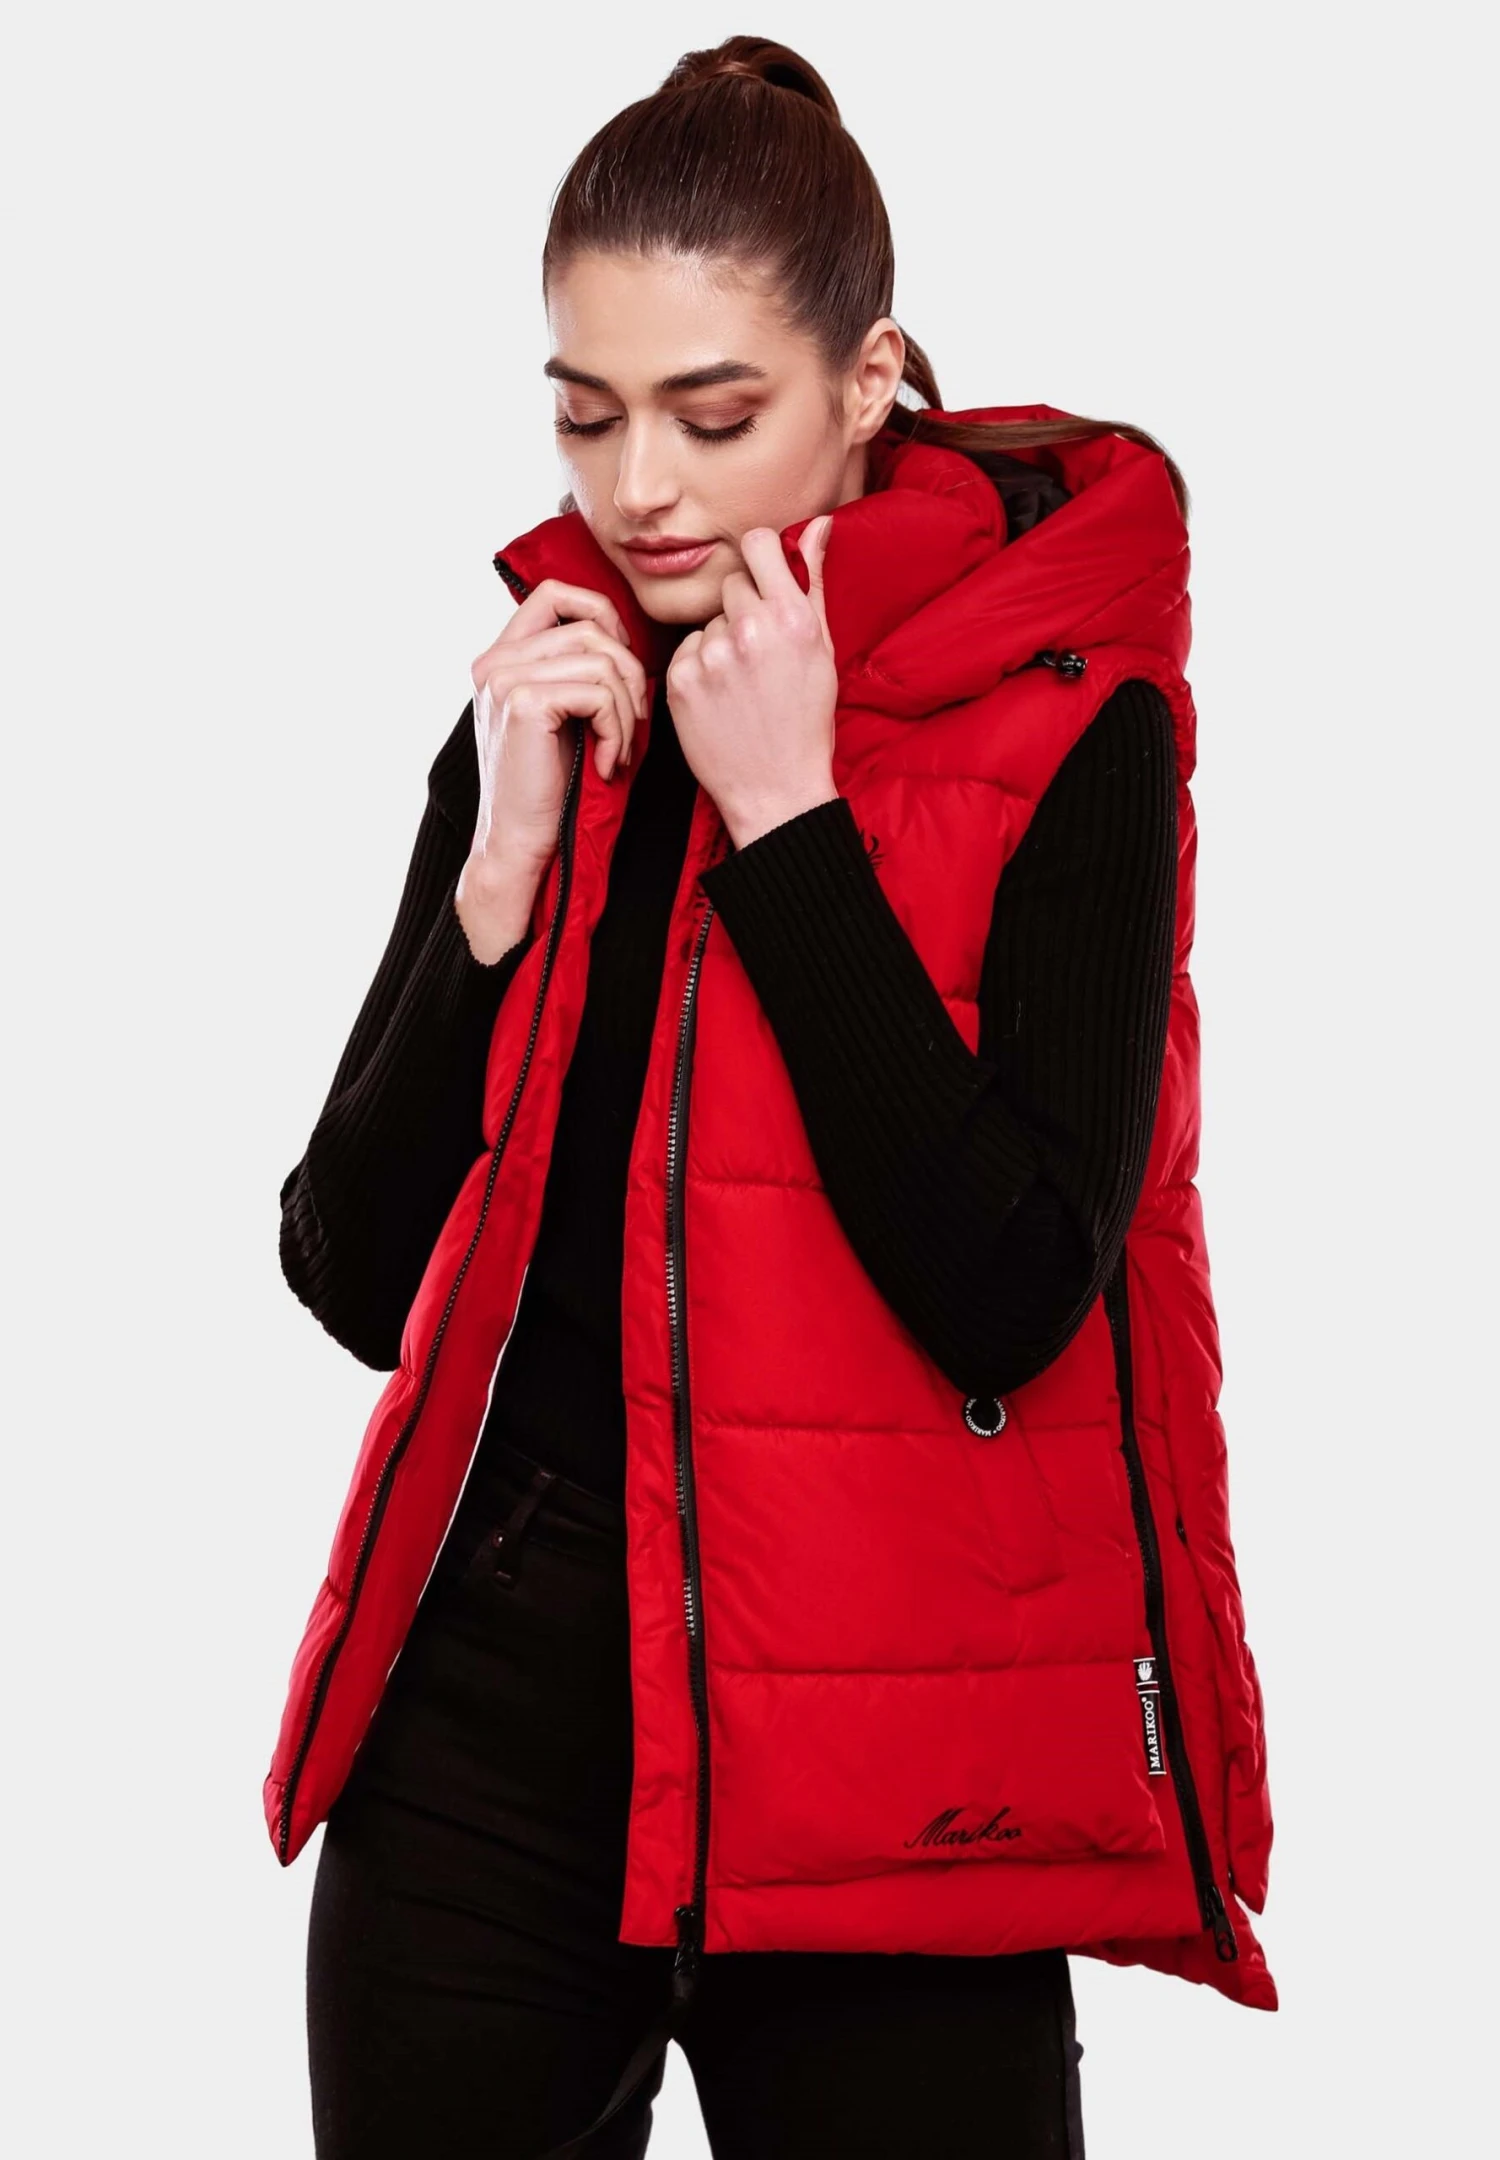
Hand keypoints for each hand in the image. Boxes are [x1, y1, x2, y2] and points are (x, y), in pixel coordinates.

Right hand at [457, 580, 647, 958]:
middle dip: (629, 674)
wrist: (521, 843)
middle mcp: (494, 661)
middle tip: (631, 725)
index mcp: (500, 658)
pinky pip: (598, 692)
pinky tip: (607, 762)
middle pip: (590, 626)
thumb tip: (627, 640)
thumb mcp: (565, 717)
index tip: (619, 665)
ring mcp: (504, 679)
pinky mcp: (523, 703)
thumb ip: (578, 671)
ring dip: (627, 708)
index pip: (554, 593)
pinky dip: (617, 729)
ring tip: (617, 749)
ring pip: (601, 659)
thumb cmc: (554, 787)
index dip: (600, 614)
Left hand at [665, 519, 839, 850]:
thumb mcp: (823, 650)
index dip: (759, 558)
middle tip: (759, 655)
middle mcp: (751, 630)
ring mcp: (712, 656)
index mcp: (792, 617)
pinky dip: (699, 669)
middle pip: (732, 585)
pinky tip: (719, 699)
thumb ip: (813, 581)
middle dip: (744, 610)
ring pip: (709, 621)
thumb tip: (817, 524)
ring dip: (721, 644)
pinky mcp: (681, 680)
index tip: (762, 579)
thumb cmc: (806, 721)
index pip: (757, 544)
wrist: (776, 790)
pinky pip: (687, 651)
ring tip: (741, 686)